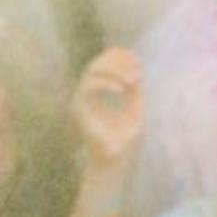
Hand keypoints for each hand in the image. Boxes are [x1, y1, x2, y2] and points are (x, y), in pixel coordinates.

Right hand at [72, 47, 142, 166]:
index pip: (104, 63)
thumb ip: (134, 88)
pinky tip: (123, 90)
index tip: (138, 63)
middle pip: (97, 62)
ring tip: (131, 82)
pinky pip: (88, 86)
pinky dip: (106, 84)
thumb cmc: (125, 138)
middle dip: (118, 63)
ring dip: (113, 71)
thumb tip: (133, 67)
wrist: (116, 160)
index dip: (120, 57)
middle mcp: (87, 94)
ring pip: (91, 70)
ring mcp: (81, 100)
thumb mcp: (135, 106)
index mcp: (100, 92)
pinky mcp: (78, 108)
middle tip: (136, 75)